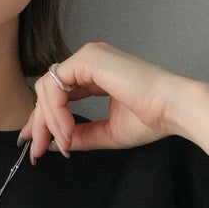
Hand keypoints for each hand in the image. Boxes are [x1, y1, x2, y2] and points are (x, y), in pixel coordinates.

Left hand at [17, 41, 196, 163]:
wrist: (173, 109)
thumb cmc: (151, 118)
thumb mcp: (106, 132)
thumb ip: (80, 135)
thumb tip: (53, 144)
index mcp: (95, 73)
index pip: (58, 93)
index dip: (44, 120)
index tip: (37, 145)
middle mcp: (89, 60)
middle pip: (47, 90)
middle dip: (39, 123)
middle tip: (35, 151)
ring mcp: (88, 56)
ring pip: (47, 88)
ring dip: (48, 121)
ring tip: (62, 144)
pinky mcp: (88, 58)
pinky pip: (56, 85)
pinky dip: (56, 112)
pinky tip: (66, 131)